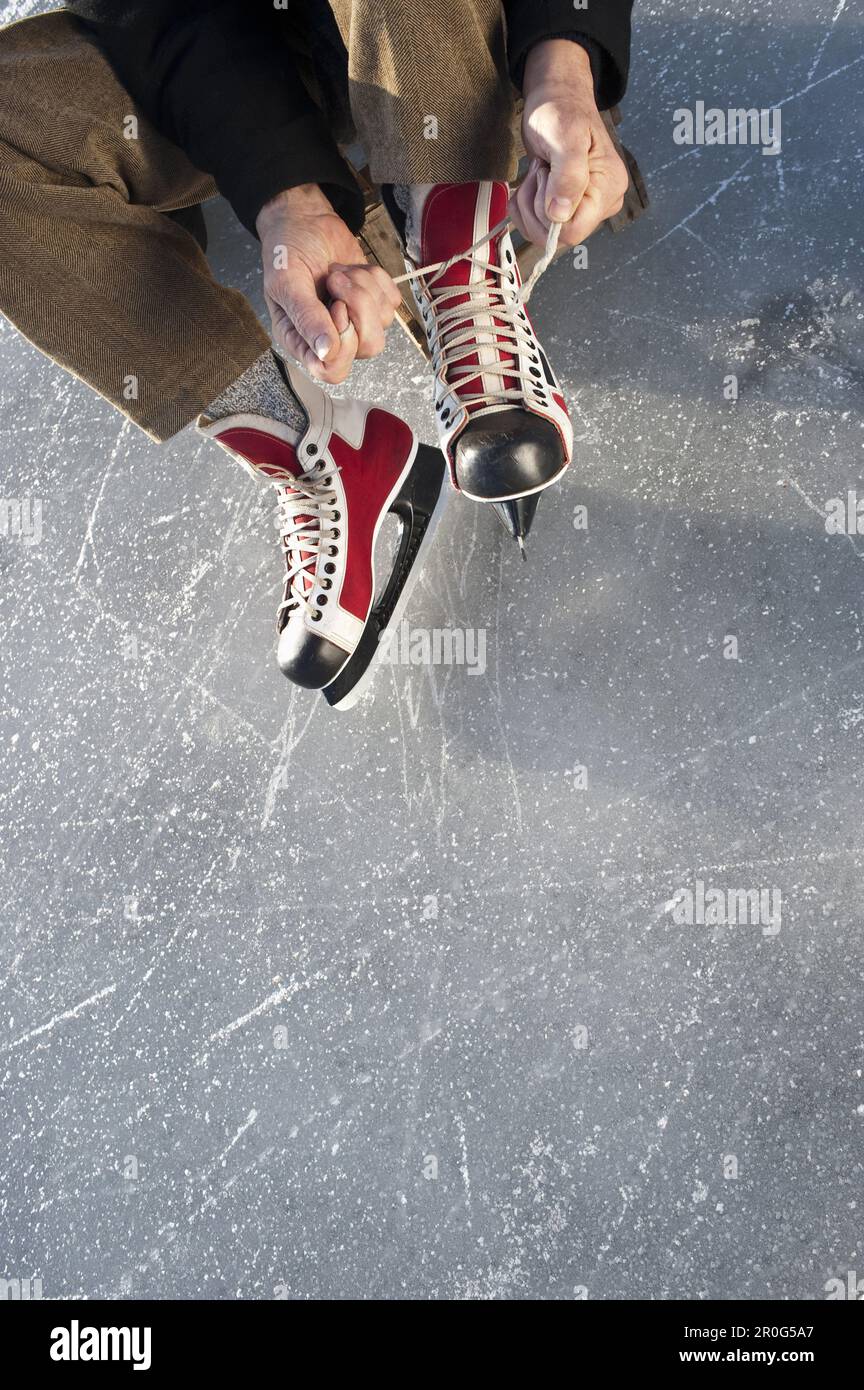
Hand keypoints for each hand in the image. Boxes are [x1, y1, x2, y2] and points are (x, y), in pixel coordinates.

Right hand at [256, 184, 401, 384]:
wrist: (304, 220)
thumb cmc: (287, 251)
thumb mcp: (287, 282)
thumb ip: (306, 318)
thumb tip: (325, 353)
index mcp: (302, 341)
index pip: (333, 370)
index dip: (343, 344)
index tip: (336, 307)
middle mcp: (331, 337)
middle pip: (368, 347)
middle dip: (358, 307)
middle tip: (335, 281)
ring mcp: (356, 321)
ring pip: (383, 323)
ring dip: (363, 288)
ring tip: (339, 271)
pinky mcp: (374, 302)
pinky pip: (392, 301)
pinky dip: (375, 278)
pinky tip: (352, 268)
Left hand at [512, 40, 628, 247]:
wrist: (555, 98)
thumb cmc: (562, 109)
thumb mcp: (565, 136)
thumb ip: (567, 176)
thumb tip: (560, 214)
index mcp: (609, 189)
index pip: (574, 231)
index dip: (549, 214)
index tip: (546, 178)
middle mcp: (601, 203)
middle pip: (558, 236)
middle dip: (536, 207)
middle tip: (540, 170)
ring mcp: (584, 207)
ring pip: (544, 233)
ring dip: (528, 204)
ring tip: (538, 171)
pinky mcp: (567, 207)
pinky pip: (538, 225)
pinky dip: (525, 205)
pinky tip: (533, 181)